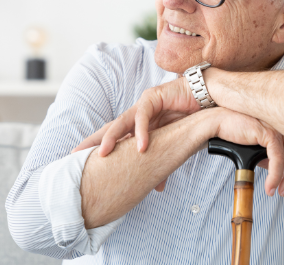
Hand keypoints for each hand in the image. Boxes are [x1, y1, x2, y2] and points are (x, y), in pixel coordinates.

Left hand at [73, 77, 198, 155]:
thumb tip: (157, 187)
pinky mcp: (154, 97)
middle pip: (109, 128)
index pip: (113, 138)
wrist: (207, 98)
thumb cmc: (190, 119)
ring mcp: (143, 104)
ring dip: (112, 139)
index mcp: (138, 126)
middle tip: (76, 154)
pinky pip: (144, 115)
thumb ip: (161, 161)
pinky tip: (141, 147)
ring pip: (121, 121)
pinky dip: (141, 132)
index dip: (97, 148)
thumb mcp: (171, 144)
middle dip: (92, 141)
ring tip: (104, 154)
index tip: (80, 162)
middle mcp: (136, 114)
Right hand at [209, 107, 283, 195]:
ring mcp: (279, 129)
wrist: (219, 125)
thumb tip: (283, 178)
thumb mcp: (259, 152)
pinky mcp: (269, 134)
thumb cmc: (236, 134)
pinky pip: (278, 160)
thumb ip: (272, 162)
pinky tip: (271, 186)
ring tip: (283, 190)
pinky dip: (276, 176)